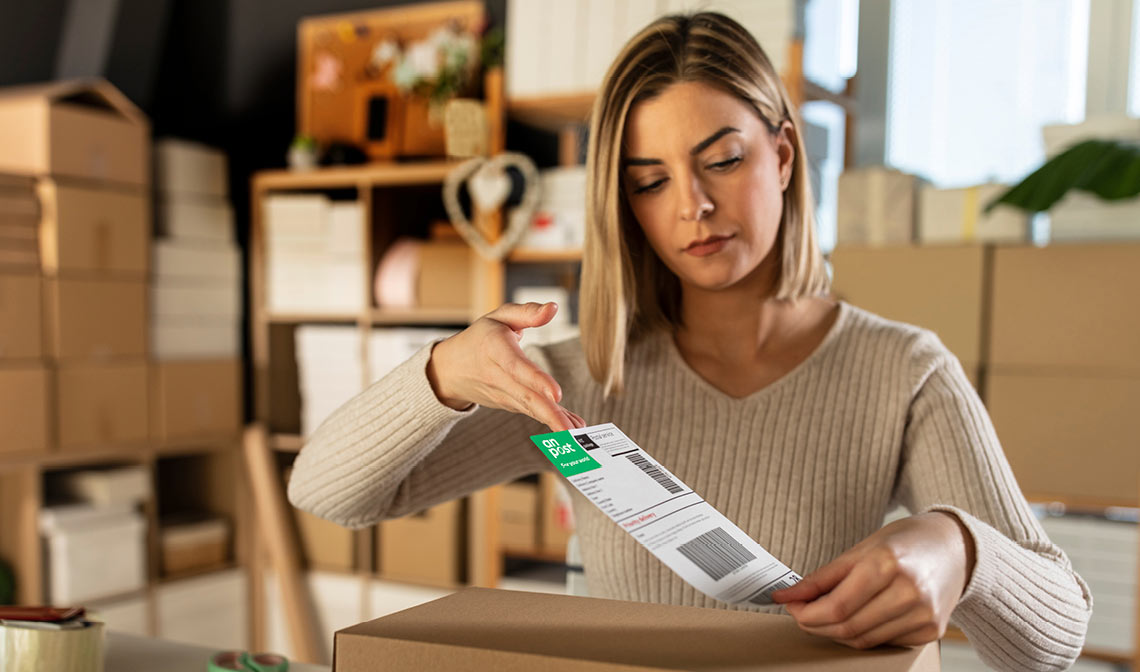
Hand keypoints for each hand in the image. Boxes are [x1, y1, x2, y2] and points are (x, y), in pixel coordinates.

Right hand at [427, 302, 585, 432]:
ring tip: (576, 434)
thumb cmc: (480, 338)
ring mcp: (502, 394)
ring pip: (530, 409)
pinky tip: (569, 430)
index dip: (536, 381)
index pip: (516, 367)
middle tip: (571, 430)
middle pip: (525, 397)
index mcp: (495, 349)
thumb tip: (553, 308)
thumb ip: (527, 312)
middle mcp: (497, 376)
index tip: (556, 394)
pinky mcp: (508, 404)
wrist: (450, 369)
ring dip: (553, 422)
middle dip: (549, 414)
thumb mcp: (500, 317)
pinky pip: (531, 412)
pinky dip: (549, 421)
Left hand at [770, 511, 974, 649]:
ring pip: (864, 640)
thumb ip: (823, 576)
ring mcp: (923, 615)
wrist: (955, 547)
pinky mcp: (931, 630)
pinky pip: (884, 642)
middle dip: (817, 625)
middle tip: (802, 613)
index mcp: (886, 565)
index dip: (806, 613)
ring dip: (837, 632)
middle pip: (848, 627)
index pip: (836, 606)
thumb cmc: (905, 543)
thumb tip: (787, 595)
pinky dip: (863, 635)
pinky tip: (858, 618)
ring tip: (827, 615)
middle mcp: (909, 592)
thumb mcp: (860, 549)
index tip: (790, 606)